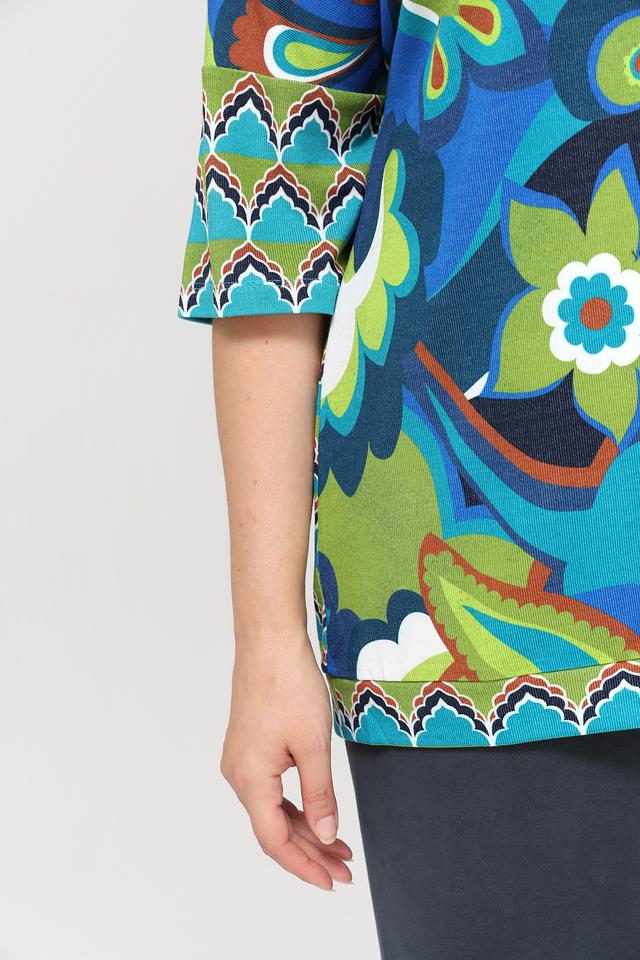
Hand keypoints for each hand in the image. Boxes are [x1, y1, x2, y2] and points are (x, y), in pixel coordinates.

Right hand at [220, 632, 352, 890]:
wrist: (269, 642)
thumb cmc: (289, 686)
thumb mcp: (314, 745)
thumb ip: (320, 794)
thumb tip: (326, 834)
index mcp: (250, 779)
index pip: (276, 841)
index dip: (305, 866)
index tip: (333, 881)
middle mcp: (238, 775)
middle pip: (274, 829)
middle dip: (311, 852)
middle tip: (346, 868)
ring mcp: (241, 760)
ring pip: (273, 810)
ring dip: (305, 830)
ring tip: (339, 847)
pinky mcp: (249, 747)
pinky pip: (270, 790)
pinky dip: (295, 806)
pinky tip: (317, 813)